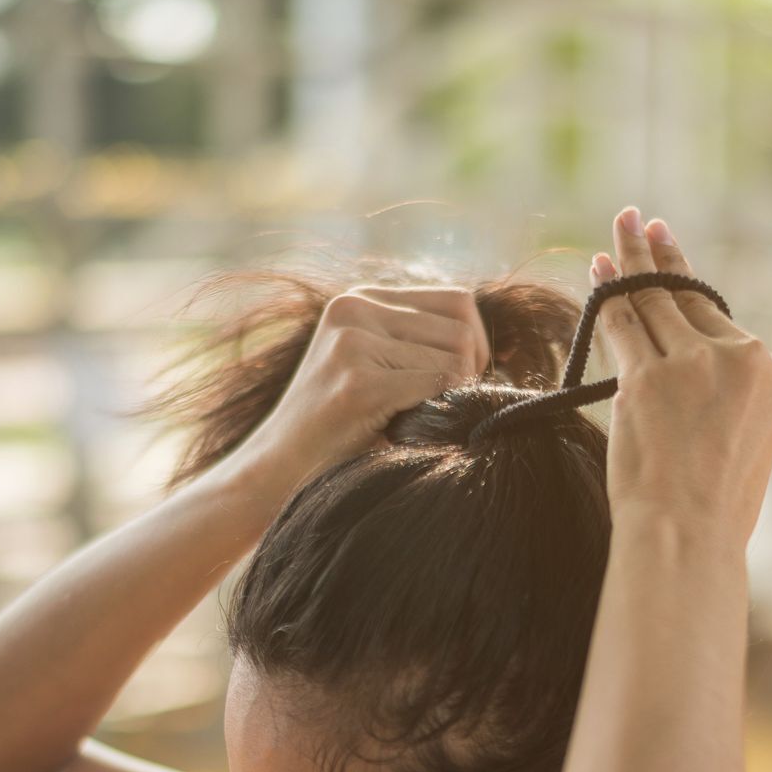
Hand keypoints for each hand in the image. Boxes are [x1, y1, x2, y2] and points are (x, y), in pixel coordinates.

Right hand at [235, 284, 493, 492]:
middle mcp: (354, 307)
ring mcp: (353, 342)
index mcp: (361, 299)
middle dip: (471, 374)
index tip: (458, 385)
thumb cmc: (334, 431)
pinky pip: (437, 387)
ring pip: (456, 358)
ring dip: (453, 397)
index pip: (458, 301)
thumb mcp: (372, 368)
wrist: (274, 473)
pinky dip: (437, 413)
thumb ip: (417, 345)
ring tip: (420, 421)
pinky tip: (408, 431)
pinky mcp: (358, 382)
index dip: (475, 346)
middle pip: (463, 327)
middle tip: (445, 410)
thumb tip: (496, 346)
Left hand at [591, 208, 771, 550]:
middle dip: (661, 256)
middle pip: (691, 298)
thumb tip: (702, 393)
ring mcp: (693, 366)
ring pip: (655, 301)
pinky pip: (623, 324)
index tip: (674, 259)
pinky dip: (608, 294)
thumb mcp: (750, 448)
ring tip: (621, 227)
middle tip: (642, 222)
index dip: (692, 295)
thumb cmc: (716, 511)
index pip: (727, 329)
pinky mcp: (648, 379)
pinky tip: (599, 270)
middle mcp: (742, 360)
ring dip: (632, 259)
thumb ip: (734, 405)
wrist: (689, 538)